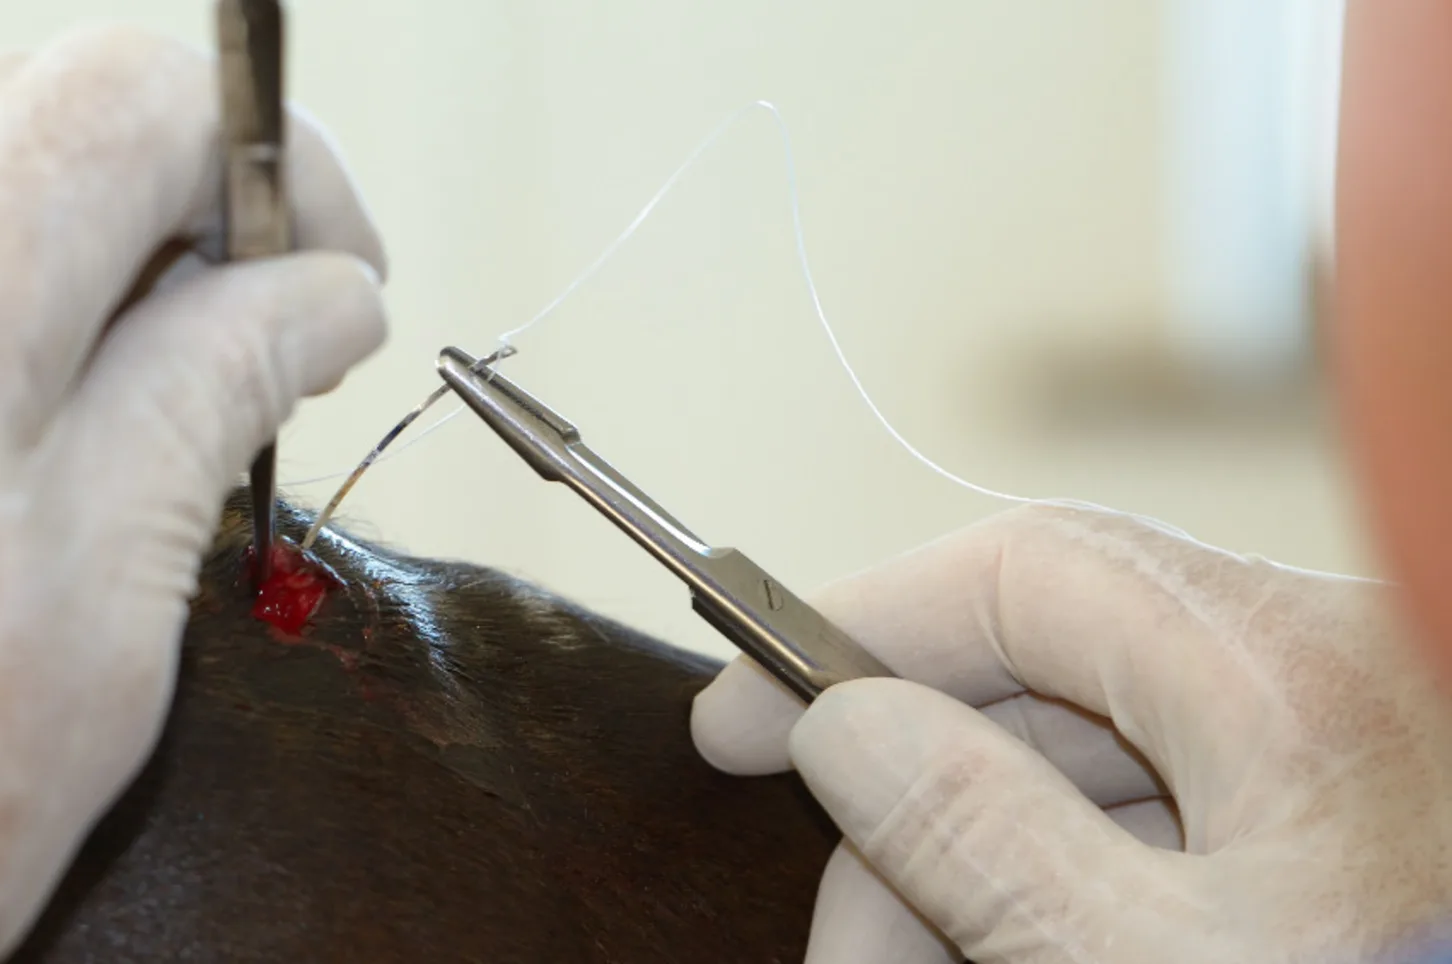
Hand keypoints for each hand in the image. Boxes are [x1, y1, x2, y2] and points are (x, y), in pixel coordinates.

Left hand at [0, 25, 386, 963]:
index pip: (131, 93)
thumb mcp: (105, 602)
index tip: (322, 272)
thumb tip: (315, 297)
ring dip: (21, 275)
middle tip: (228, 341)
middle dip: (154, 206)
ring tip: (76, 440)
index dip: (270, 161)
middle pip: (10, 117)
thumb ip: (212, 394)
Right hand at [692, 504, 1451, 962]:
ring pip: (1101, 761)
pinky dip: (1078, 886)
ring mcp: (1343, 749)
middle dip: (915, 805)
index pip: (1019, 571)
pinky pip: (1174, 819)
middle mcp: (1323, 677)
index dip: (856, 626)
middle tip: (842, 947)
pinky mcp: (1350, 817)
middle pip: (1046, 679)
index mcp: (1286, 677)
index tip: (740, 717)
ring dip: (985, 863)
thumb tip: (843, 724)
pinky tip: (1023, 953)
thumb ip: (985, 834)